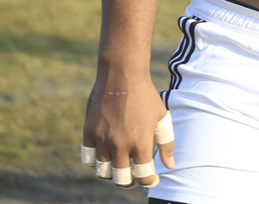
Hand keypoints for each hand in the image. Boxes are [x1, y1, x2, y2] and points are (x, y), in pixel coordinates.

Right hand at [82, 74, 173, 188]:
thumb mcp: (161, 118)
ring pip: (103, 171)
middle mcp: (120, 144)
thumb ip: (167, 143)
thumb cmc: (146, 97)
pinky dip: (96, 162)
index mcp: (141, 142)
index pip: (143, 176)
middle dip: (129, 182)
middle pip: (120, 179)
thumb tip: (170, 166)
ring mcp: (102, 140)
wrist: (122, 76)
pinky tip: (106, 157)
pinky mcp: (89, 133)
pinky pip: (88, 159)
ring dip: (112, 173)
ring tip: (120, 167)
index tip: (152, 180)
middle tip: (134, 178)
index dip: (149, 181)